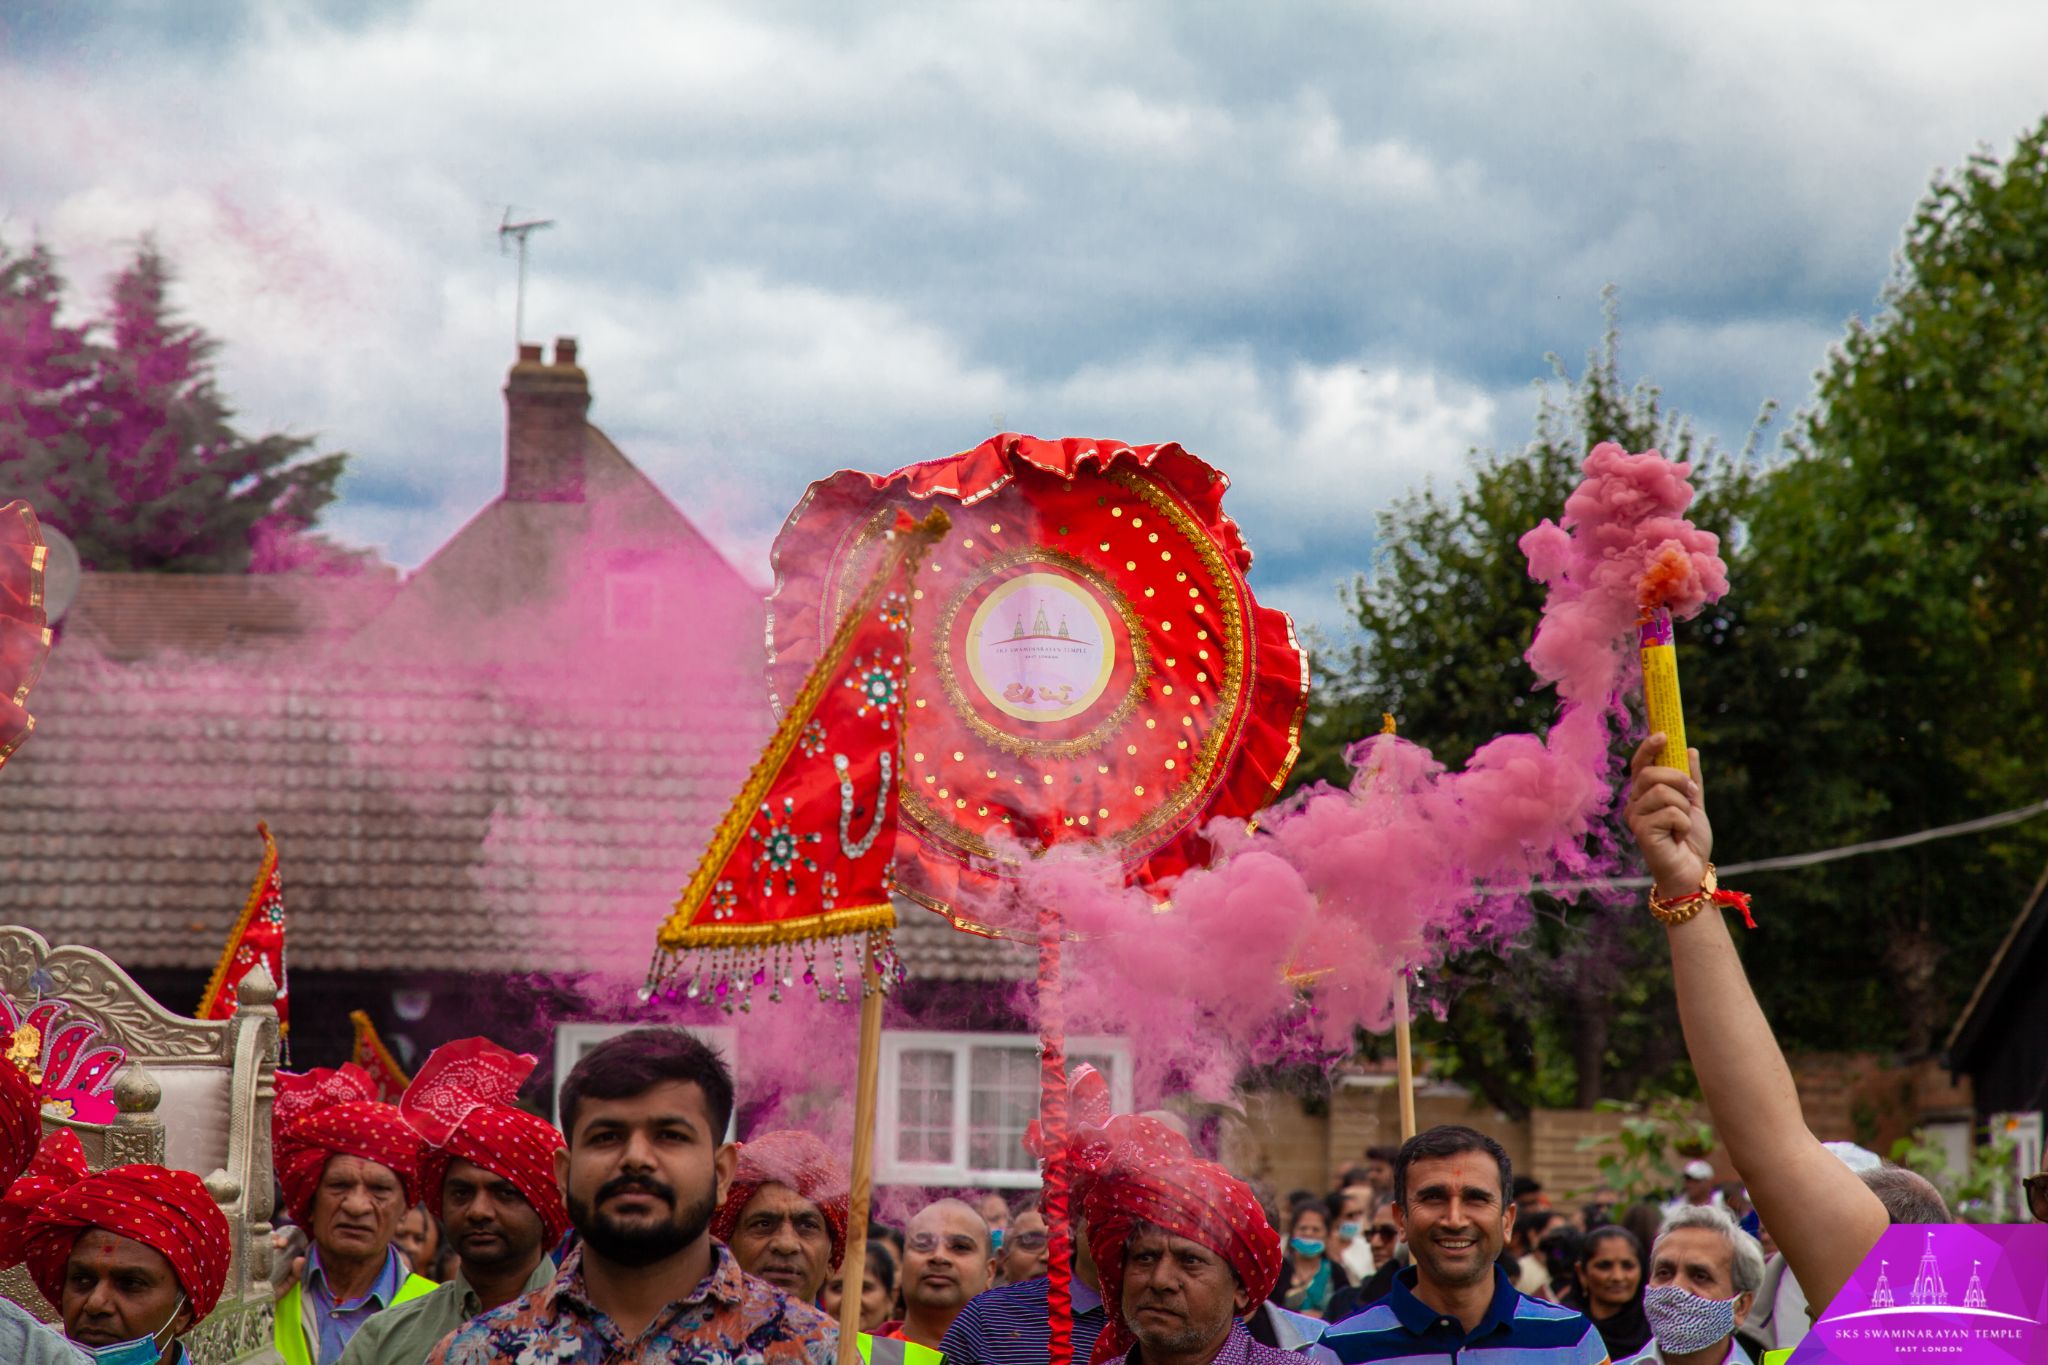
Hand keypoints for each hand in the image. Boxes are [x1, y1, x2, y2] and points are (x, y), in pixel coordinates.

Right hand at [1625, 734, 1711, 898]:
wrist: (1691, 871)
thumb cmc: (1689, 841)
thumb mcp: (1694, 804)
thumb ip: (1690, 779)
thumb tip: (1690, 750)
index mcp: (1644, 795)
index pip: (1640, 765)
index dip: (1649, 748)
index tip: (1664, 735)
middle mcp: (1634, 804)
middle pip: (1650, 774)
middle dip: (1678, 779)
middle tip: (1692, 793)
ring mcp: (1636, 817)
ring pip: (1661, 791)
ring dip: (1682, 806)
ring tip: (1684, 823)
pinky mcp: (1641, 831)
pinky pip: (1668, 812)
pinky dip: (1683, 822)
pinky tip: (1679, 836)